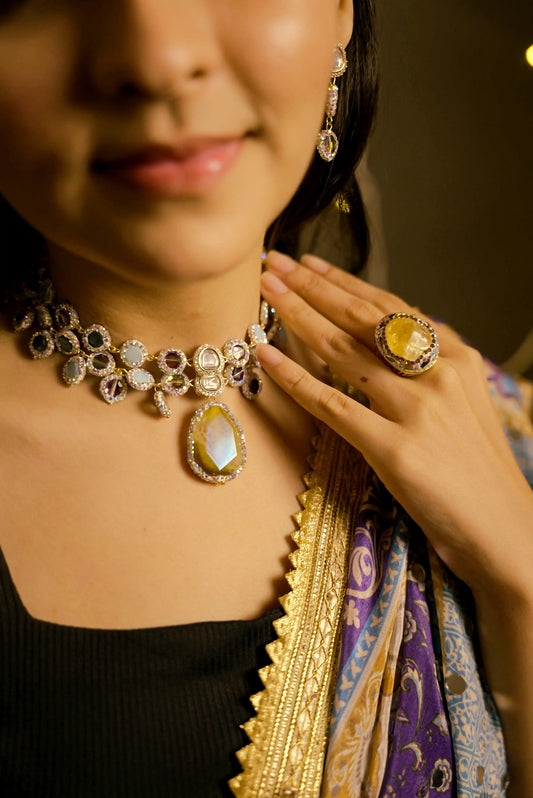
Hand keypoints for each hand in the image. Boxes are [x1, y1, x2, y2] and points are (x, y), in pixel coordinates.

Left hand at [258, 250, 532, 598]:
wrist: (505, 528)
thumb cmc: (480, 469)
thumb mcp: (467, 402)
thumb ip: (430, 367)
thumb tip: (384, 339)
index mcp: (458, 357)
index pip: (389, 307)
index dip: (344, 282)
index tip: (310, 265)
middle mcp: (438, 373)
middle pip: (361, 319)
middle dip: (312, 287)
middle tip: (276, 264)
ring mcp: (417, 410)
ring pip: (343, 352)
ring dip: (297, 316)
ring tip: (265, 292)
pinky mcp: (395, 450)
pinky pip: (332, 405)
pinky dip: (294, 378)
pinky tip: (266, 357)